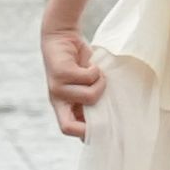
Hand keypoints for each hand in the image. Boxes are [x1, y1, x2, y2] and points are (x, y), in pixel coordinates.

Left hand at [39, 19, 106, 136]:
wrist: (61, 35)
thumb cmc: (78, 62)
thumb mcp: (86, 84)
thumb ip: (93, 98)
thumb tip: (113, 117)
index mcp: (63, 105)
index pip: (67, 129)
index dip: (85, 134)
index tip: (105, 126)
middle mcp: (57, 99)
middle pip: (68, 127)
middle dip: (93, 122)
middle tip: (107, 104)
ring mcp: (57, 87)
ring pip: (89, 98)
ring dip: (101, 85)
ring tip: (98, 74)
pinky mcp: (61, 73)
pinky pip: (88, 78)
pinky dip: (96, 71)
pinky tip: (91, 64)